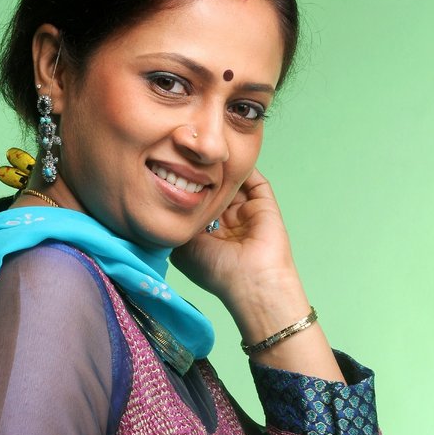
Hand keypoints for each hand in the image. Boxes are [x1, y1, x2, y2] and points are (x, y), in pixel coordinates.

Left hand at [171, 168, 303, 314]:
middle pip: (213, 190)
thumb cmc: (215, 270)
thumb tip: (170, 200)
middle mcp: (226, 222)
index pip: (195, 204)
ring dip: (222, 169)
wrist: (252, 280)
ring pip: (233, 183)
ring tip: (207, 154)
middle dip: (202, 176)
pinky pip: (255, 180)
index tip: (171, 173)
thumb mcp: (183, 248)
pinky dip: (244, 167)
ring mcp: (245, 212)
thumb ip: (179, 223)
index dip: (185, 189)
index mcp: (208, 234)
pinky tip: (230, 157)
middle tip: (189, 157)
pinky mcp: (263, 204)